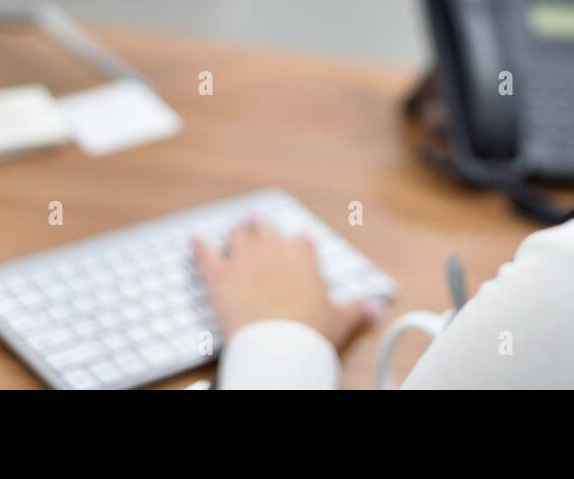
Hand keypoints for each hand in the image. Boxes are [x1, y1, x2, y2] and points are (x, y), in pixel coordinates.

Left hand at [193, 218, 382, 349]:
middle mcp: (273, 248)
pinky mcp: (218, 275)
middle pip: (266, 227)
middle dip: (264, 228)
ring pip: (238, 234)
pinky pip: (204, 253)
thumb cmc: (311, 332)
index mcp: (303, 254)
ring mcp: (243, 259)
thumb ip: (359, 310)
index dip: (297, 248)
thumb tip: (379, 309)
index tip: (296, 251)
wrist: (278, 347)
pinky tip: (195, 238)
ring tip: (236, 228)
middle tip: (260, 227)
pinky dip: (198, 245)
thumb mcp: (340, 320)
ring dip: (237, 231)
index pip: (301, 242)